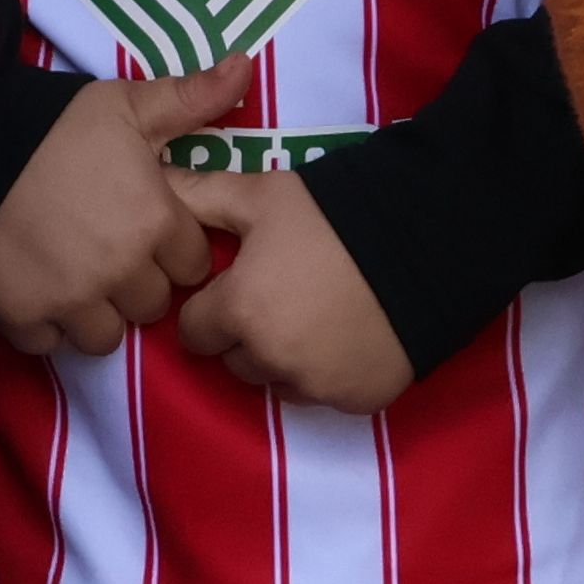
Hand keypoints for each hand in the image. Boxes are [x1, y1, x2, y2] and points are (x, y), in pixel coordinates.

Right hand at [0, 57, 254, 356]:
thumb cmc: (60, 125)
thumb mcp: (129, 104)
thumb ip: (192, 98)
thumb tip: (247, 66)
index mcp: (156, 221)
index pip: (192, 266)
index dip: (172, 248)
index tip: (147, 229)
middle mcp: (122, 269)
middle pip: (153, 306)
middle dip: (138, 284)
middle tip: (108, 251)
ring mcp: (71, 298)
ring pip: (106, 337)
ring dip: (97, 313)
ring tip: (76, 275)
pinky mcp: (24, 315)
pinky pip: (51, 343)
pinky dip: (47, 323)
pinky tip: (40, 287)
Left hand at [163, 160, 415, 410]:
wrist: (428, 239)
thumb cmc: (335, 214)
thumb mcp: (264, 195)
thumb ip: (201, 196)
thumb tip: (154, 183)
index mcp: (238, 311)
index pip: (194, 331)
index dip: (213, 305)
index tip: (239, 284)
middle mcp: (270, 359)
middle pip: (235, 360)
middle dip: (248, 333)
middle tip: (284, 292)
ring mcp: (316, 385)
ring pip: (277, 381)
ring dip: (285, 356)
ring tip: (319, 311)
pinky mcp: (356, 400)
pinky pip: (325, 394)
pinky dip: (329, 371)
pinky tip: (351, 332)